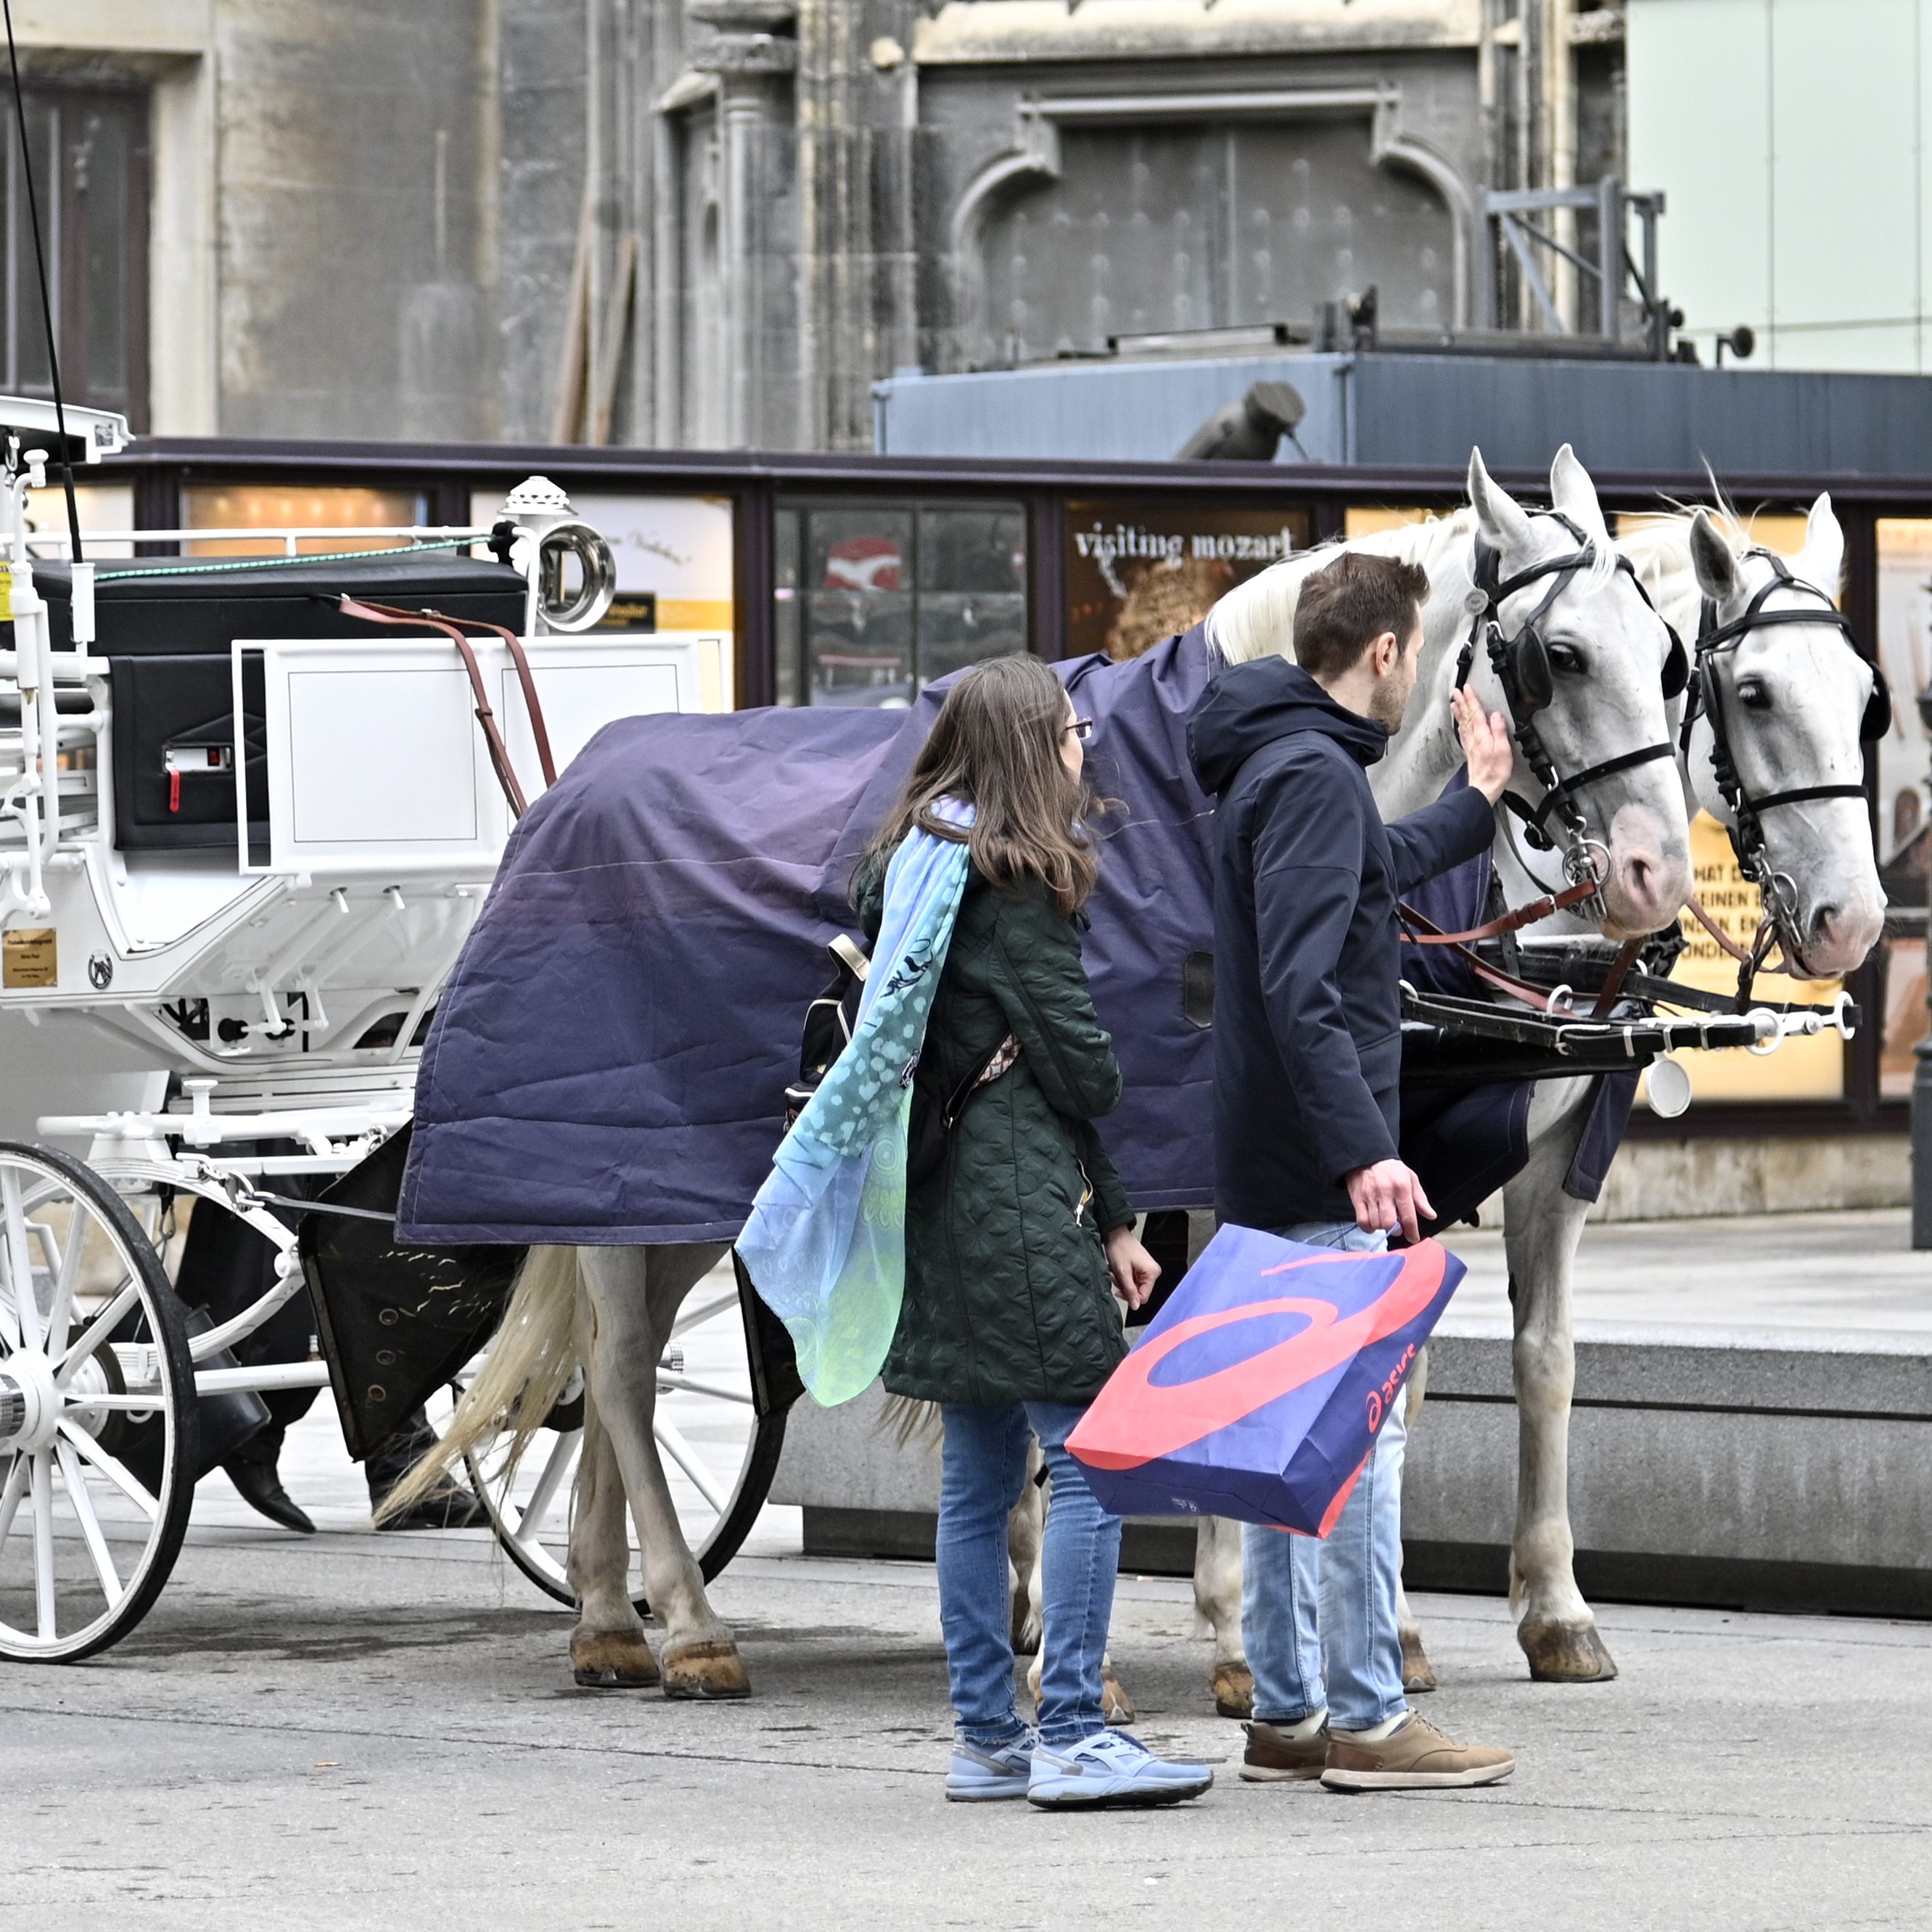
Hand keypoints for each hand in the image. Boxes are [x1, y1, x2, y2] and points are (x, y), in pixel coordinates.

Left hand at [1104, 1224, 1160, 1309]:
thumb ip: (1130, 1290)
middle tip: (1116, 1277)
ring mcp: (1147, 1271)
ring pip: (1134, 1287)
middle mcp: (1153, 1272)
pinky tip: (1118, 1271)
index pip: (1143, 1296)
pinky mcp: (1141, 1269)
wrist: (1115, 1234)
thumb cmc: (1120, 1247)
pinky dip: (1124, 1278)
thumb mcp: (1123, 1271)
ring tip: (1116, 1272)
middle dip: (1125, 1287)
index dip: (1130, 1297)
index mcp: (1152, 1273)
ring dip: (1122, 1282)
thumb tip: (1135, 1306)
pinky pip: (1133, 1281)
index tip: (1119, 1290)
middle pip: (1139, 1292)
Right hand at [1344, 1158, 1435, 1244]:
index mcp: (1402, 1187)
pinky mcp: (1357, 1199)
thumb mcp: (1410, 1178)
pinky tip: (1373, 1224)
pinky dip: (1368, 1228)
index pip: (1408, 1216)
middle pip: (1390, 1223)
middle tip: (1397, 1227)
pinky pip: (1362, 1221)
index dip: (1412, 1231)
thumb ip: (1420, 1199)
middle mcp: (1385, 1192)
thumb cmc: (1391, 1169)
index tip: (1413, 1238)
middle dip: (1396, 1230)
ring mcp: (1369, 1196)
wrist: (1366, 1156)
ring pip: (1376, 1223)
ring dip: (1382, 1228)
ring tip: (1385, 1222)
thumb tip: (1431, 1216)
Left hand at [1450, 685, 1513, 804]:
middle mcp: (1473, 738)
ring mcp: (1470, 745)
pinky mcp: (1470, 751)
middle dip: (1461, 702)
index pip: (1475, 712)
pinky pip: (1463, 733)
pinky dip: (1460, 725)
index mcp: (1482, 735)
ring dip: (1458, 712)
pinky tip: (1459, 724)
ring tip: (1454, 703)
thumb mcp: (1503, 749)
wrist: (1484, 787)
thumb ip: (1499, 730)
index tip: (1467, 688)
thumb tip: (1496, 715)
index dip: (1471, 699)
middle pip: (1466, 716)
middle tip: (1455, 691)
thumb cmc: (1495, 771)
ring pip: (1462, 723)